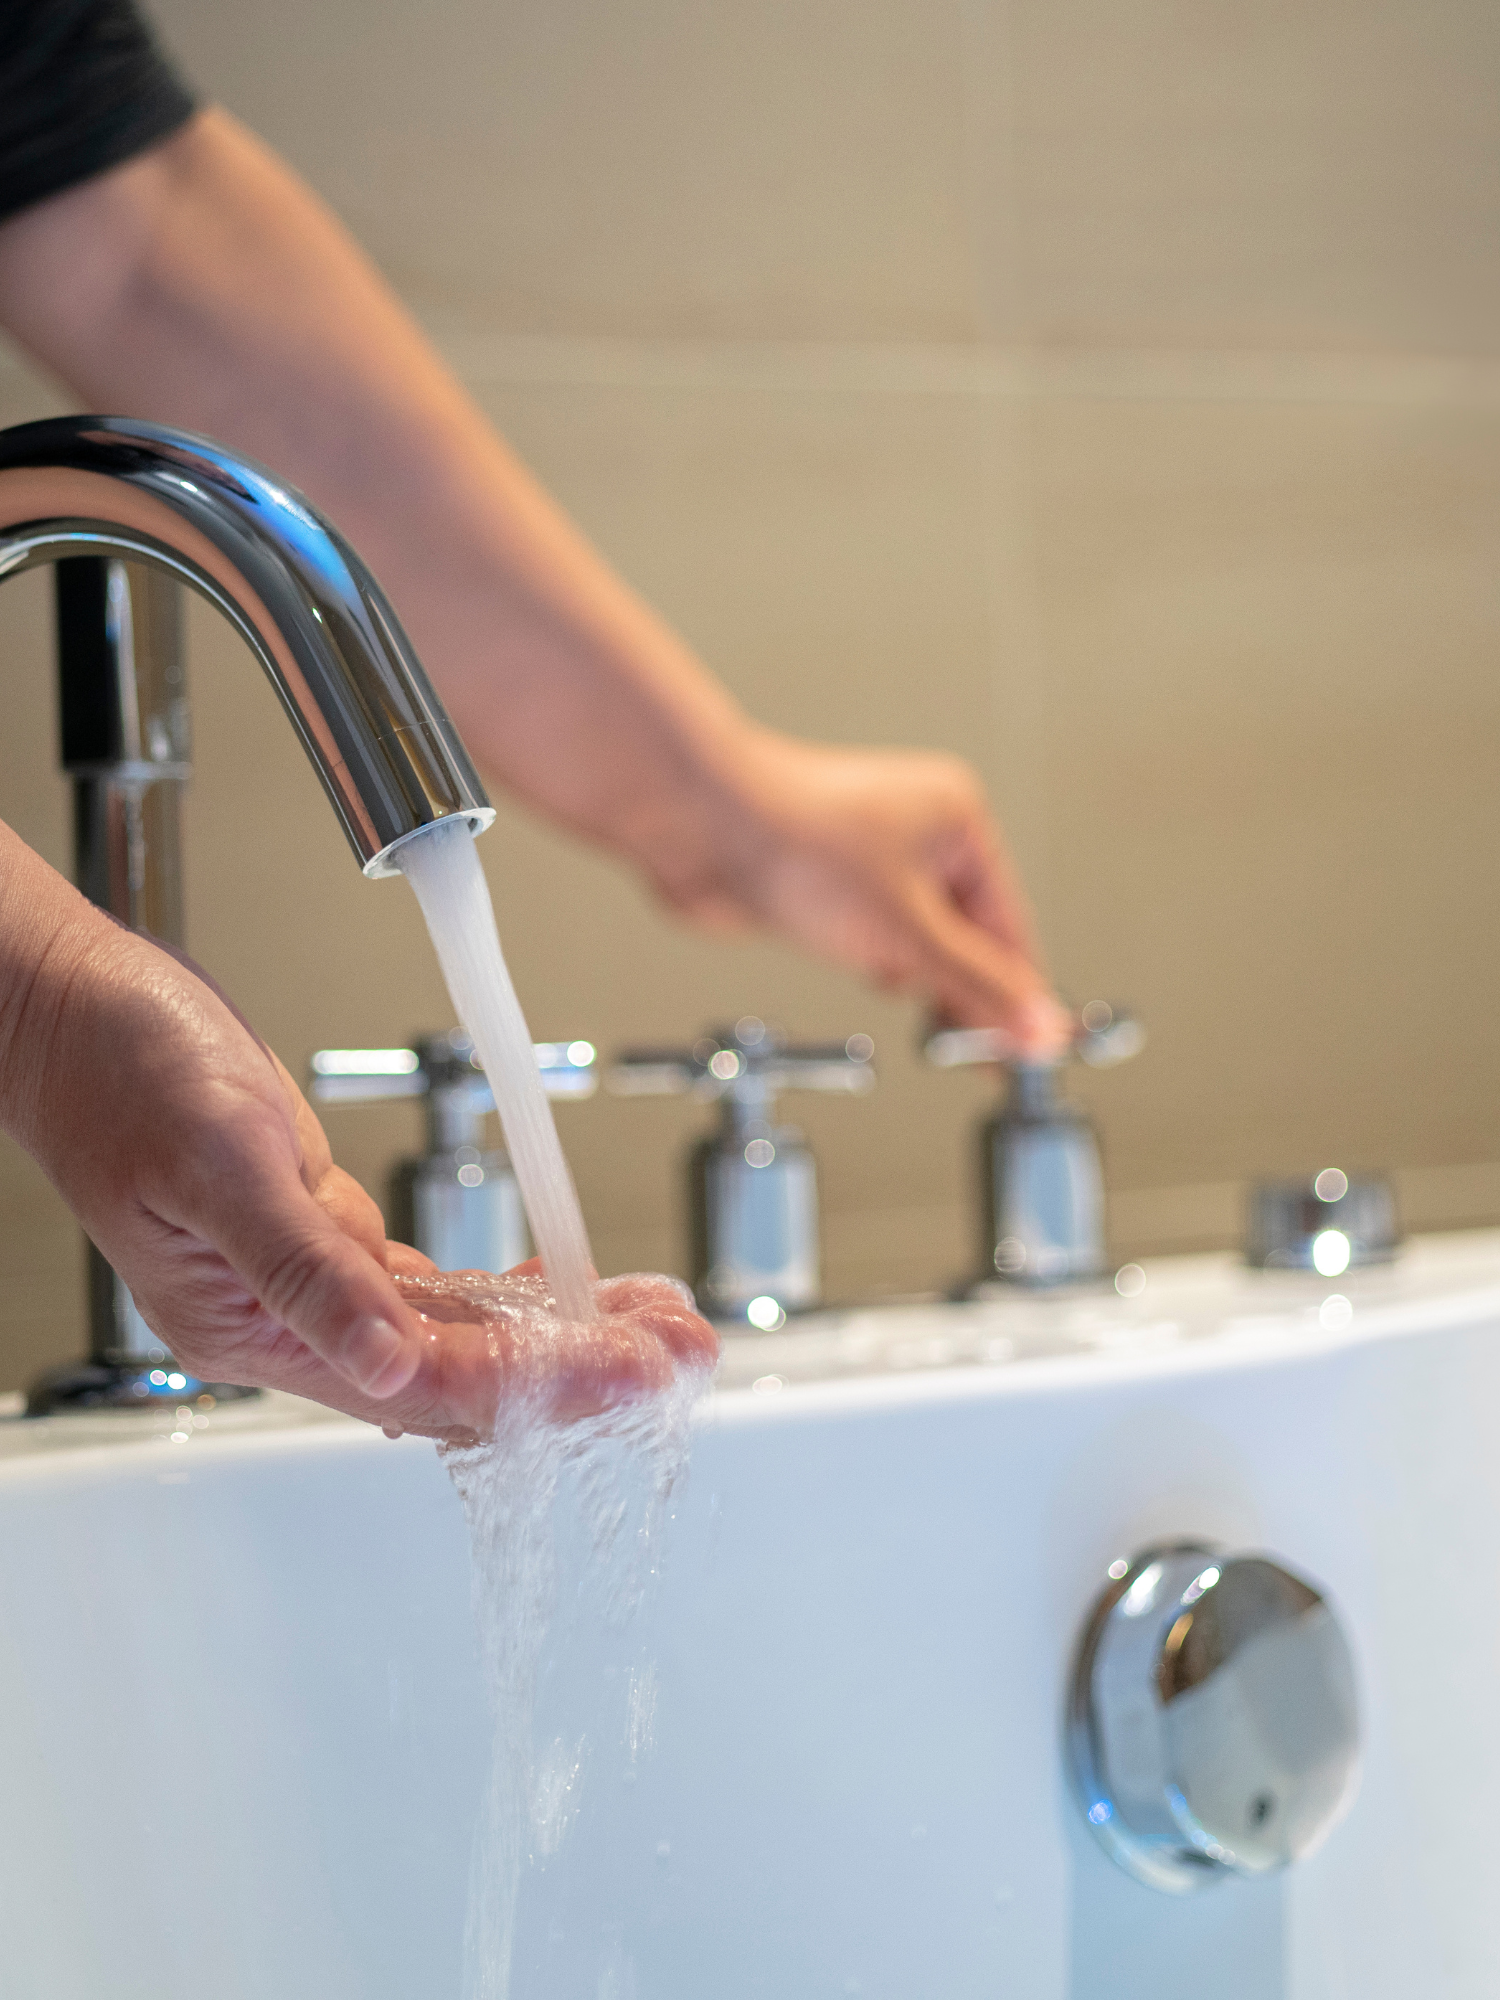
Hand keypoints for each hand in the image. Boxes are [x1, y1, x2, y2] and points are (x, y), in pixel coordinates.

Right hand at [0, 828, 714, 1439]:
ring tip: (658, 1323)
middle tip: (683, 1354)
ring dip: (563, 1330)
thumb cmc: (120, 1075)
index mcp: (259, 1332)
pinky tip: (567, 1284)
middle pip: (464, 1374)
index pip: (430, 1384)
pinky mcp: (327, 1234)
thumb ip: (302, 1269)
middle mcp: (296, 1324)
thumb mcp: (217, 1163)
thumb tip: (388, 1363)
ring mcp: (315, 1283)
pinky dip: (510, 1287)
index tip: (633, 1372)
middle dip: (581, 1367)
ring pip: (463, 1331)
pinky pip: (436, 1284)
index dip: (541, 1384)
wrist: (75, 1011)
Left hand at [642, 730, 1073, 1050]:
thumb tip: (1039, 1025)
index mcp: (957, 821)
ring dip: (911, 976)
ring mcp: (871, 858)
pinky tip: (863, 972)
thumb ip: (978, 986)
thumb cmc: (796, 842)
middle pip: (967, 936)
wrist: (698, 827)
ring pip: (917, 940)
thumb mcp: (908, 933)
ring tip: (899, 993)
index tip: (1027, 1051)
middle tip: (973, 1054)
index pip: (1009, 927)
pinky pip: (871, 936)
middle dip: (961, 989)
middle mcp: (919, 832)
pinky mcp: (829, 884)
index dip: (1017, 995)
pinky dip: (873, 962)